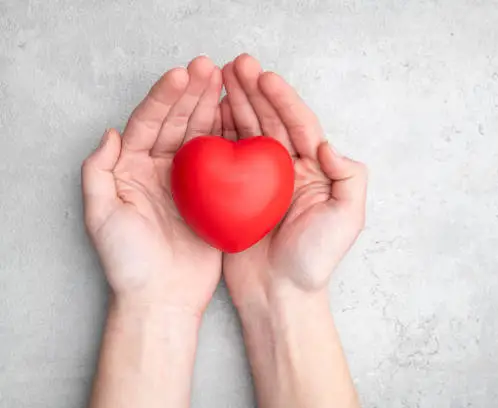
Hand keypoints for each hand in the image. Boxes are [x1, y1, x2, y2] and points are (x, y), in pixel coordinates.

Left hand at [82, 56, 223, 315]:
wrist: (161, 298)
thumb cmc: (128, 262)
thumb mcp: (101, 217)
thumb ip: (98, 173)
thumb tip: (110, 132)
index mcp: (131, 169)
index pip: (148, 123)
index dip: (164, 98)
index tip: (181, 75)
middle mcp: (160, 169)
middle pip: (177, 122)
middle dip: (192, 93)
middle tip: (210, 67)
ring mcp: (190, 182)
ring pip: (202, 135)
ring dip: (212, 107)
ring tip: (227, 81)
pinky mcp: (214, 196)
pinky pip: (224, 160)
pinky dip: (232, 137)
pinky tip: (240, 117)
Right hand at [220, 54, 367, 306]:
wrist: (280, 294)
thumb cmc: (315, 260)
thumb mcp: (348, 219)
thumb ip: (349, 178)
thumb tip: (327, 144)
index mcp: (315, 170)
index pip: (299, 125)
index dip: (283, 100)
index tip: (265, 77)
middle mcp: (288, 169)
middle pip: (270, 121)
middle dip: (254, 91)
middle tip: (236, 64)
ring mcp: (259, 180)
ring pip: (246, 132)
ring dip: (235, 104)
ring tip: (219, 78)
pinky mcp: (234, 194)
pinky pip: (225, 156)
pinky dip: (217, 133)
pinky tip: (207, 114)